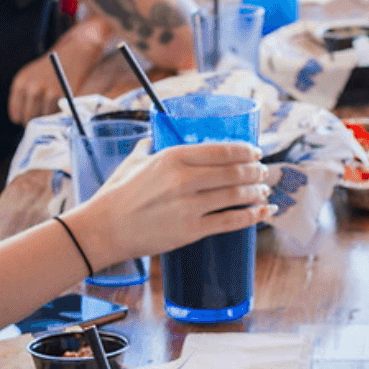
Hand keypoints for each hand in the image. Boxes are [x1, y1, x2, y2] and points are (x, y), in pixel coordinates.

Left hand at [9, 53, 66, 125]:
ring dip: (48, 118)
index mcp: (20, 84)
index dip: (22, 119)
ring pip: (44, 119)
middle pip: (29, 120)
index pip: (16, 116)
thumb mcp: (29, 77)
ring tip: (52, 107)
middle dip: (34, 122)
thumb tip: (20, 121)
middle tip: (41, 118)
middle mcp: (33, 89)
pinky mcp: (63, 97)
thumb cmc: (48, 69)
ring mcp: (49, 93)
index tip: (29, 118)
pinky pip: (57, 115)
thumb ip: (22, 96)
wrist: (72, 56)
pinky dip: (59, 114)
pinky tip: (60, 105)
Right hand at [65, 140, 272, 265]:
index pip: (221, 150)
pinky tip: (265, 211)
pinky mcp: (192, 231)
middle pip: (234, 172)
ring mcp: (190, 206)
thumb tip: (152, 137)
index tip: (256, 151)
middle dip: (256, 171)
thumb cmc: (116, 195)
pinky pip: (231, 221)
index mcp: (172, 157)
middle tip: (263, 172)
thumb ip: (148, 147)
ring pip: (236, 195)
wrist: (103, 230)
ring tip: (264, 191)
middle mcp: (184, 179)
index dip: (245, 150)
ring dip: (257, 192)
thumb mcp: (133, 162)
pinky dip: (253, 216)